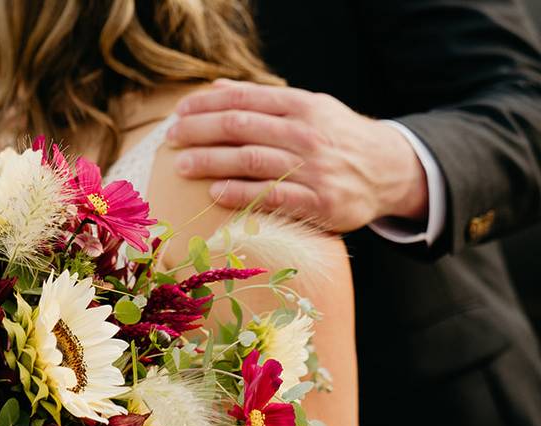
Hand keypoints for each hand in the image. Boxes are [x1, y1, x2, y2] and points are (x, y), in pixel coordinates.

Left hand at [169, 79, 428, 231]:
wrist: (389, 171)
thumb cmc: (336, 138)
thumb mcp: (309, 109)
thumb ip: (264, 101)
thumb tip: (216, 88)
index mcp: (302, 106)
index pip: (245, 98)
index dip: (207, 104)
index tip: (180, 111)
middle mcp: (305, 133)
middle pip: (240, 126)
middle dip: (199, 130)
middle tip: (171, 138)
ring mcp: (313, 168)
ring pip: (250, 160)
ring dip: (210, 161)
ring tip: (182, 165)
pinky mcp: (319, 202)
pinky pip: (272, 196)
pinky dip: (240, 193)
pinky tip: (214, 192)